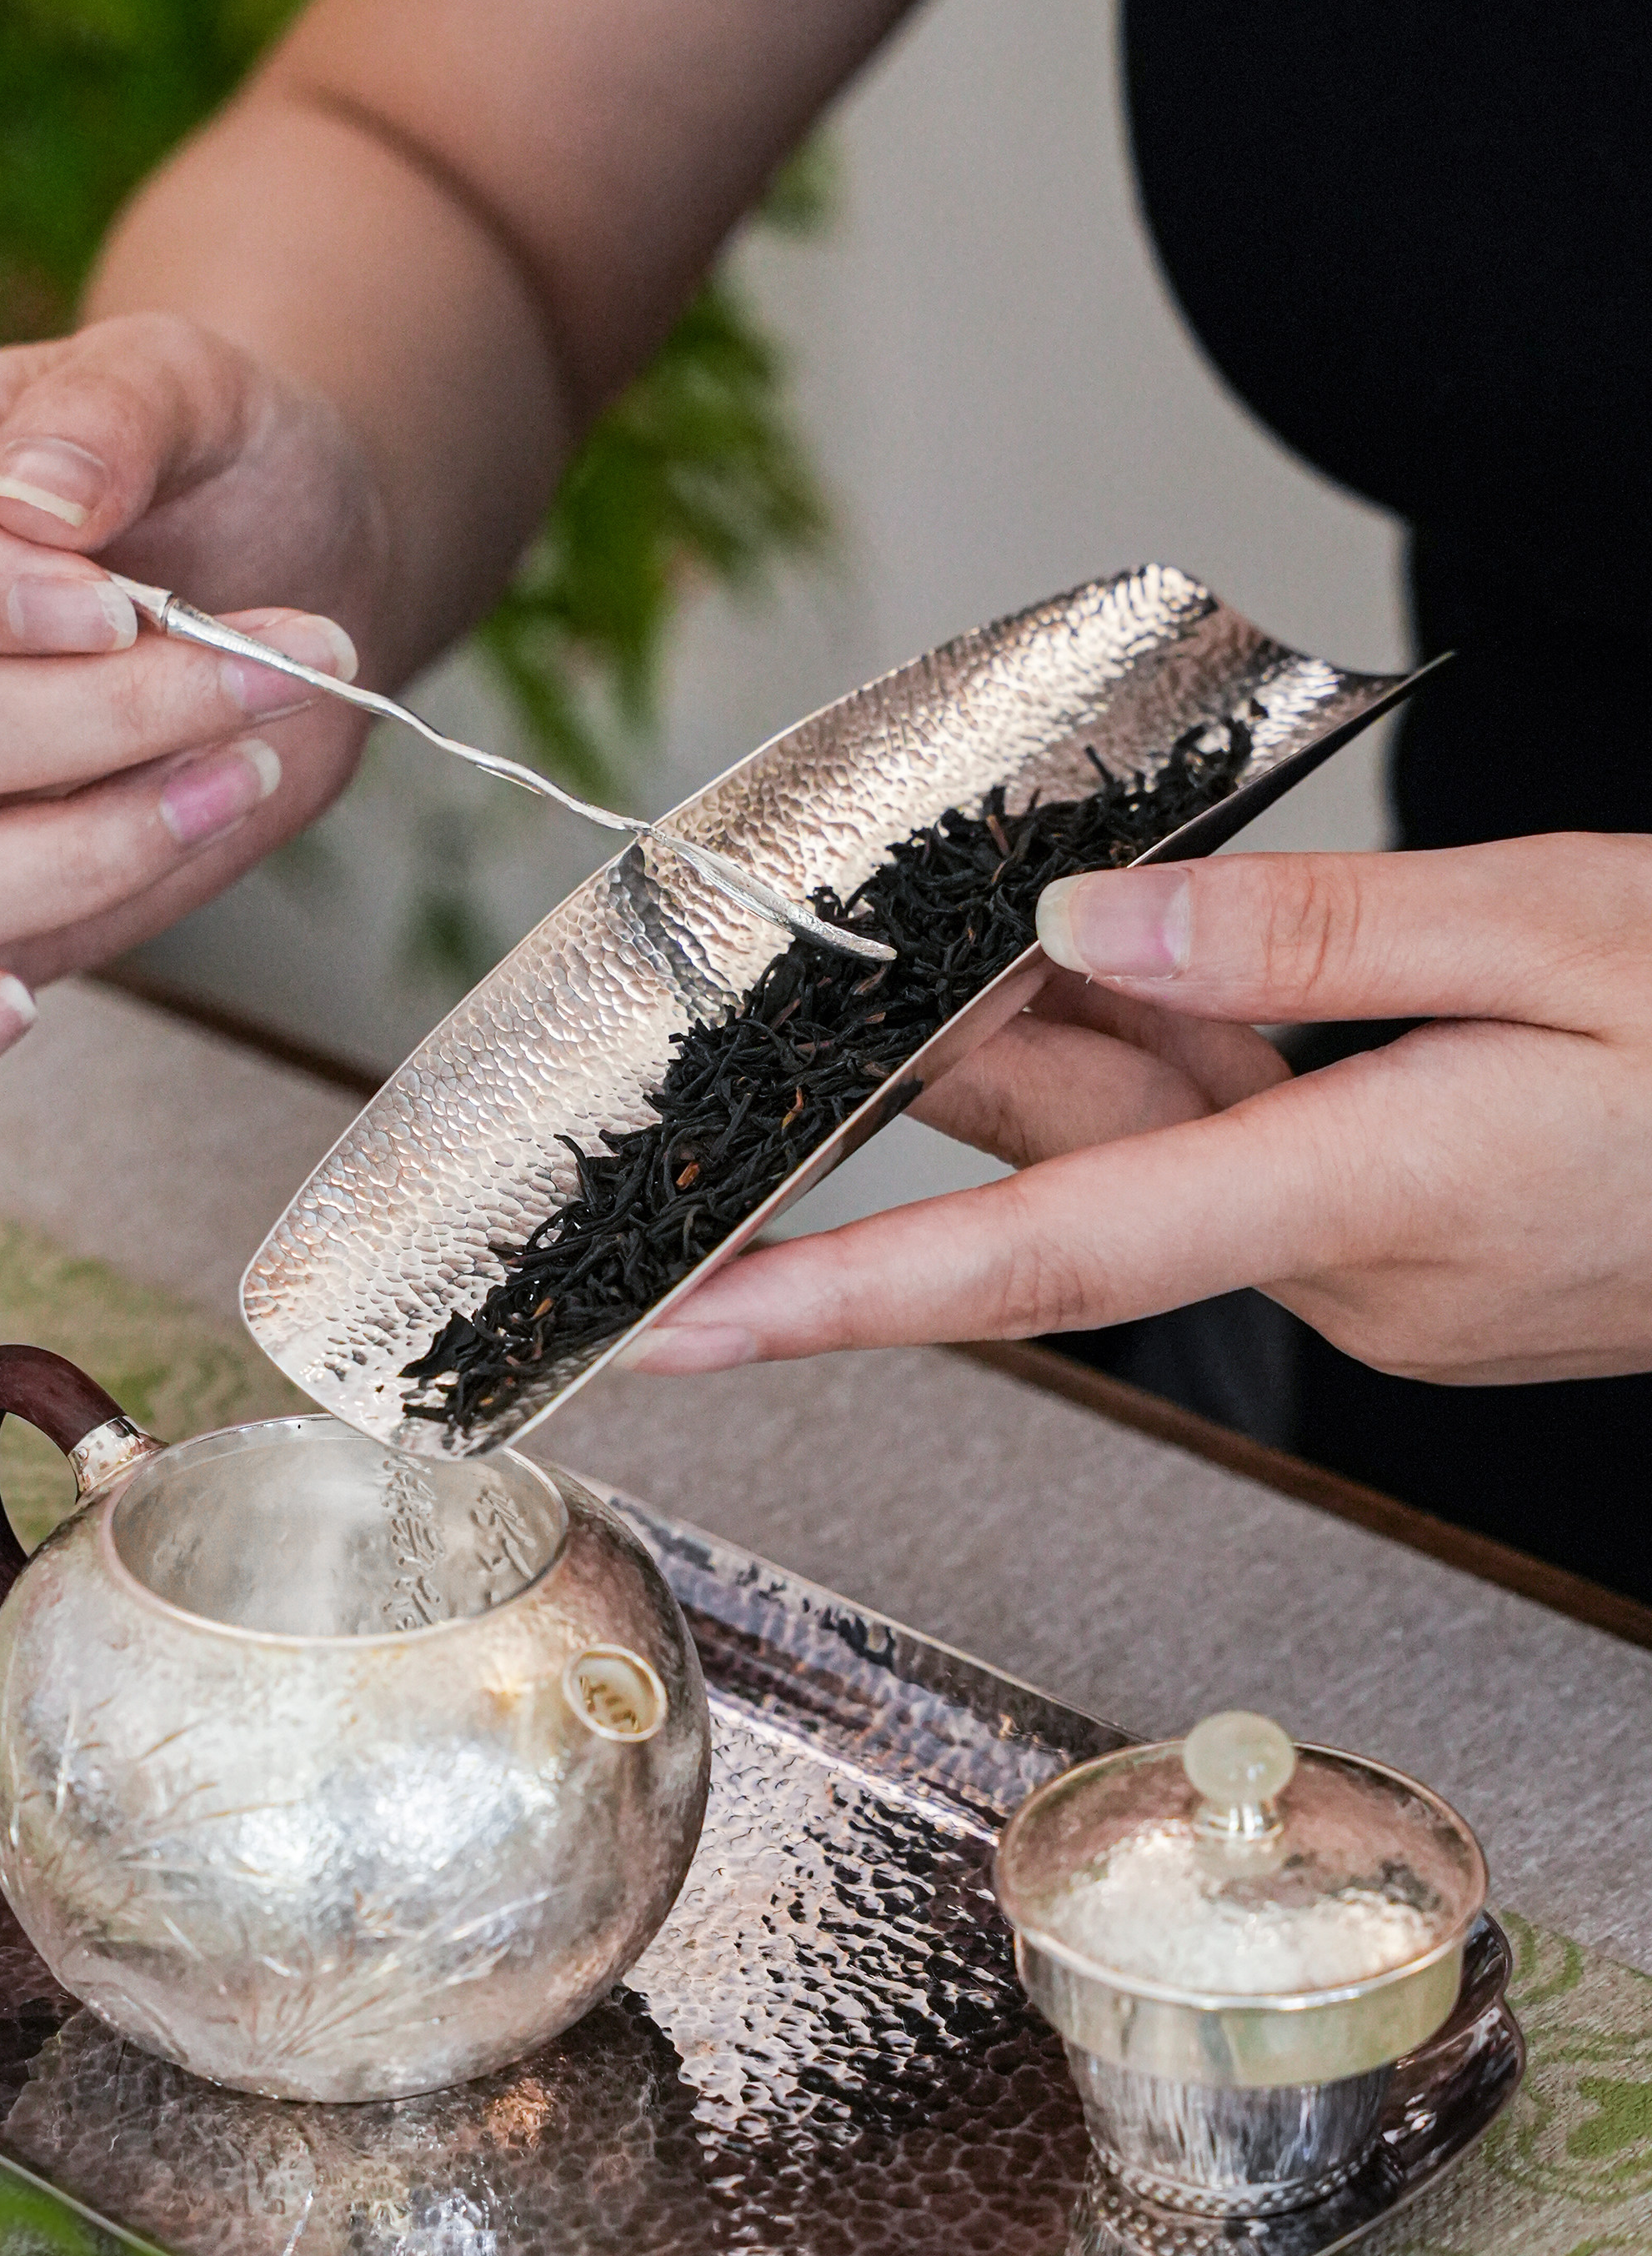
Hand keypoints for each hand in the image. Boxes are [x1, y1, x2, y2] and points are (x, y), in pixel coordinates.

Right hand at [0, 317, 387, 1111]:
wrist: (293, 560)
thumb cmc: (209, 459)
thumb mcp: (185, 377)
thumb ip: (110, 406)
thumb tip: (37, 503)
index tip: (114, 600)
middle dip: (109, 715)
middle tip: (270, 665)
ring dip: (92, 846)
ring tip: (242, 769)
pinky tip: (8, 1013)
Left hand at [628, 835, 1651, 1386]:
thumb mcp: (1569, 928)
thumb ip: (1315, 937)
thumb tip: (1088, 931)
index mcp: (1377, 1203)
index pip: (1047, 1265)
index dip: (847, 1297)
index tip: (691, 1327)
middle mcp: (1346, 1272)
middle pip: (1076, 1176)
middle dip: (932, 1087)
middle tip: (798, 1004)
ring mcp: (1374, 1274)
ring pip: (1147, 1150)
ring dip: (1055, 1053)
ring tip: (971, 939)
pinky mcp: (1400, 1244)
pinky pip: (1229, 1149)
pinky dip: (1164, 1067)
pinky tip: (1124, 977)